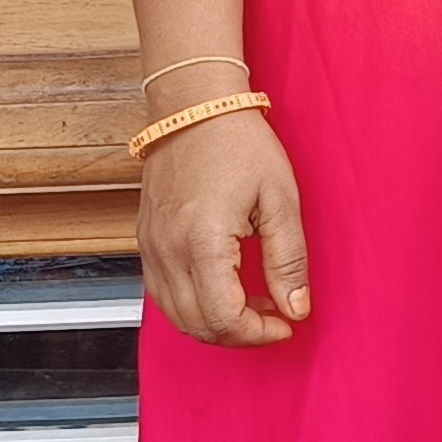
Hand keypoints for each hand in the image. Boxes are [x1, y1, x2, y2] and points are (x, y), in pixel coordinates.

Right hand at [140, 112, 312, 343]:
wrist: (194, 106)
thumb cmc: (238, 143)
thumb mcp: (280, 199)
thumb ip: (288, 260)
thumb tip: (295, 308)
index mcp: (203, 242)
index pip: (225, 319)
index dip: (259, 334)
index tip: (285, 323)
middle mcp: (168, 251)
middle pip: (198, 326)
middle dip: (240, 335)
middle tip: (273, 317)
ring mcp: (151, 247)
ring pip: (176, 317)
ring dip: (215, 324)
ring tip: (251, 305)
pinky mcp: (145, 241)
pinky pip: (162, 294)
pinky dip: (192, 306)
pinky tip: (222, 290)